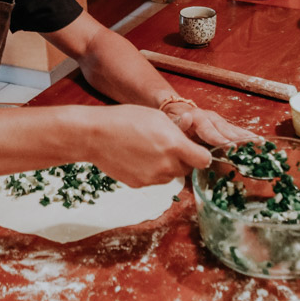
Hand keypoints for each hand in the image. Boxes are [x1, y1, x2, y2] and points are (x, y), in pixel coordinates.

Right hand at [85, 105, 211, 187]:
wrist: (95, 135)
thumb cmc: (125, 119)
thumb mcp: (156, 116)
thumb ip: (177, 126)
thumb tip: (190, 125)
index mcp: (174, 146)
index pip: (203, 160)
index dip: (202, 154)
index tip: (197, 149)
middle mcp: (166, 166)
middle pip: (187, 169)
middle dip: (183, 159)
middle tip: (168, 145)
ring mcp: (152, 178)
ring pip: (170, 175)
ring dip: (167, 165)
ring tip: (149, 149)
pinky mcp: (139, 184)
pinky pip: (154, 180)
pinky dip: (151, 171)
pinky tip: (137, 156)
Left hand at [164, 104, 260, 147]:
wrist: (177, 110)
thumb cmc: (175, 121)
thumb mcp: (172, 123)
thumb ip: (179, 124)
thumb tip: (186, 118)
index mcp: (198, 118)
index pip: (209, 130)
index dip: (219, 138)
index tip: (229, 145)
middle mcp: (211, 118)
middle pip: (226, 130)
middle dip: (238, 139)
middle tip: (250, 146)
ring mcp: (218, 121)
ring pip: (233, 130)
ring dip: (246, 137)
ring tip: (260, 142)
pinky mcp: (223, 125)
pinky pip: (236, 131)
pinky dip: (247, 135)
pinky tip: (258, 140)